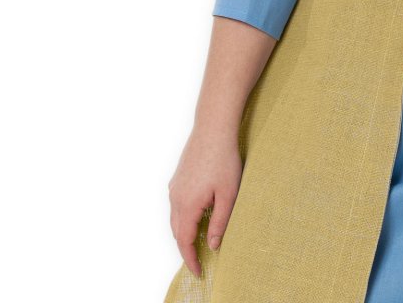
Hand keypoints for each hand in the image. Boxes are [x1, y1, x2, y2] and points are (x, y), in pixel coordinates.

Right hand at [167, 126, 241, 277]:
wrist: (213, 129)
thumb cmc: (224, 160)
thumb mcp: (228, 194)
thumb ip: (219, 221)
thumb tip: (212, 245)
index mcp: (187, 205)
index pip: (184, 241)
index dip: (190, 259)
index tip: (198, 272)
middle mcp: (175, 198)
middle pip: (176, 232)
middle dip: (186, 249)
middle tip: (198, 263)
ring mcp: (174, 187)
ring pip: (175, 219)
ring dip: (184, 233)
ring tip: (197, 244)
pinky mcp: (178, 178)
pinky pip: (177, 205)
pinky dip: (183, 218)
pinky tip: (196, 217)